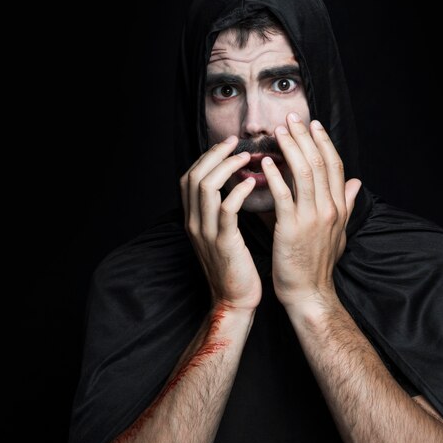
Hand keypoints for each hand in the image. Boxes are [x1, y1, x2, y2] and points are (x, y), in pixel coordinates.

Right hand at [180, 136, 261, 310]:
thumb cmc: (235, 265)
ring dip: (226, 166)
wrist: (235, 300)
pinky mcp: (223, 243)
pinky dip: (238, 191)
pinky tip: (252, 182)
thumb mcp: (221, 234)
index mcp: (193, 219)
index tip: (228, 144)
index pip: (190, 177)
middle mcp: (194, 223)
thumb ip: (221, 210)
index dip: (207, 157)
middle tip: (237, 142)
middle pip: (195, 176)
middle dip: (215, 154)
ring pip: (206, 187)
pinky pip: (227, 210)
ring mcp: (206, 233)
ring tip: (247, 156)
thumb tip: (235, 182)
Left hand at [262, 114, 361, 308]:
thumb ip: (347, 204)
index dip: (324, 142)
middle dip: (305, 138)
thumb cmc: (319, 263)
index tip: (312, 124)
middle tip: (291, 118)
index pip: (335, 166)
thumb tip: (357, 182)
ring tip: (278, 132)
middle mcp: (330, 209)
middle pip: (319, 163)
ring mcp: (312, 218)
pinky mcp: (291, 228)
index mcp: (340, 207)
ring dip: (290, 149)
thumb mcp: (340, 232)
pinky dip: (275, 176)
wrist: (309, 293)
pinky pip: (283, 196)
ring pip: (304, 174)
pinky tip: (266, 162)